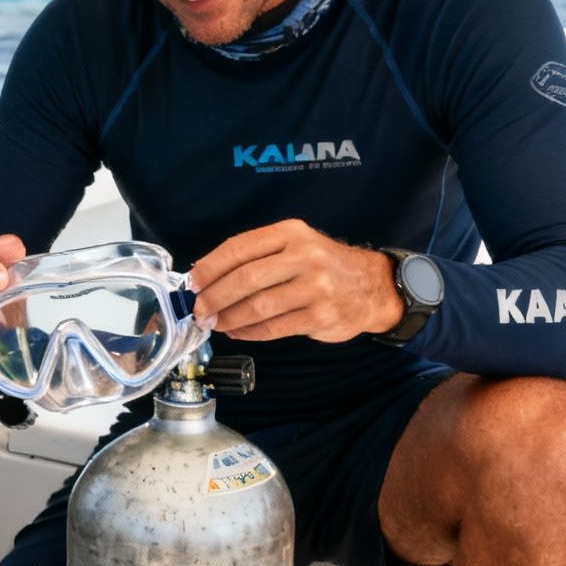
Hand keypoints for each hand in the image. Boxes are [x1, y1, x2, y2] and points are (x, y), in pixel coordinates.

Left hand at [187, 219, 403, 341]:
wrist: (373, 286)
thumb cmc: (324, 266)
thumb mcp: (296, 245)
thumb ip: (257, 256)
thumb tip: (206, 275)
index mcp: (291, 233)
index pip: (240, 248)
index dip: (210, 266)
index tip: (192, 282)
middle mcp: (304, 256)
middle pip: (245, 279)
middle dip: (214, 297)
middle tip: (198, 310)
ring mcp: (314, 288)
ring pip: (257, 306)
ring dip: (228, 318)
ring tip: (214, 323)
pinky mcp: (319, 316)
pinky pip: (273, 327)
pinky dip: (249, 332)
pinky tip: (238, 332)